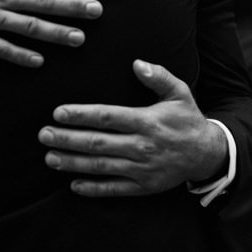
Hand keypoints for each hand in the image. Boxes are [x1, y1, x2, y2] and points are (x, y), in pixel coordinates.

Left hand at [38, 60, 224, 196]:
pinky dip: (94, 189)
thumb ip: (159, 77)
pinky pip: (114, 188)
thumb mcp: (180, 93)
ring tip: (50, 158)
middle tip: (44, 135)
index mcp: (147, 121)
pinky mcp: (143, 186)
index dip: (81, 115)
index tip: (58, 113)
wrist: (208, 154)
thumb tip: (137, 62)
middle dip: (68, 139)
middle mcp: (142, 146)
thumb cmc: (188, 120)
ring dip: (73, 163)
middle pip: (98, 143)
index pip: (107, 117)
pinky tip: (73, 185)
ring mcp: (142, 168)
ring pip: (101, 166)